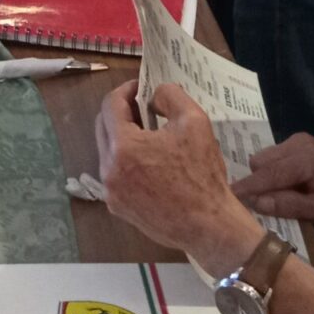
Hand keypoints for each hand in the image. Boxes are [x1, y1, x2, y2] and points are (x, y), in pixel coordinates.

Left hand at [96, 82, 262, 273]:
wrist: (209, 226)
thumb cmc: (202, 174)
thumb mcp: (194, 120)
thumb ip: (170, 95)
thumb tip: (154, 96)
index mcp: (123, 147)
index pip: (110, 105)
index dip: (125, 90)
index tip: (141, 88)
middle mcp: (108, 170)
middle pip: (103, 127)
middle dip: (121, 112)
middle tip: (144, 108)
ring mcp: (111, 193)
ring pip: (108, 152)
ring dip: (123, 137)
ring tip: (150, 135)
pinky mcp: (118, 209)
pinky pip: (115, 175)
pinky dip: (126, 162)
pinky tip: (151, 163)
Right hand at [233, 131, 313, 224]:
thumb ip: (292, 206)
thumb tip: (258, 202)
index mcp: (307, 160)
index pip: (268, 174)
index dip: (246, 187)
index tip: (225, 197)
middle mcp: (299, 144)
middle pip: (260, 163)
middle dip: (257, 184)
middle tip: (261, 207)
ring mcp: (297, 140)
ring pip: (263, 159)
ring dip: (265, 179)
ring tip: (279, 198)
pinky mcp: (297, 143)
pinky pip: (272, 157)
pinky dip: (272, 173)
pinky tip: (286, 187)